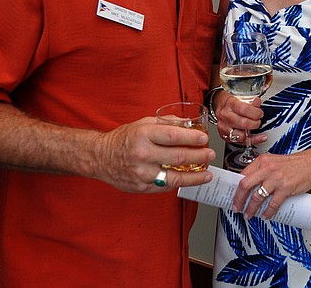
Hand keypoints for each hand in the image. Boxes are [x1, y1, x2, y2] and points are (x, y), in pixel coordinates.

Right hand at [93, 117, 214, 192]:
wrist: (100, 157)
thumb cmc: (124, 139)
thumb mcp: (144, 124)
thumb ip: (167, 123)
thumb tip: (190, 124)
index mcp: (144, 135)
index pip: (174, 136)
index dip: (192, 138)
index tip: (204, 139)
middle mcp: (143, 155)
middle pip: (178, 157)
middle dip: (199, 156)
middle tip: (210, 154)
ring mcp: (142, 173)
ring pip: (175, 177)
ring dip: (195, 176)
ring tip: (208, 174)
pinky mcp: (142, 187)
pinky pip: (166, 186)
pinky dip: (180, 183)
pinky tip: (191, 179)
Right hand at [214, 91, 268, 144]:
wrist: (219, 106)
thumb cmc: (230, 102)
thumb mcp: (239, 96)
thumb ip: (250, 100)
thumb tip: (257, 102)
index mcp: (230, 104)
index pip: (245, 109)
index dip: (255, 112)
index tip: (260, 113)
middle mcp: (226, 116)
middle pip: (244, 123)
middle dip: (255, 123)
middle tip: (258, 120)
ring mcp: (224, 128)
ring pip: (241, 135)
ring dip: (252, 133)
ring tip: (255, 127)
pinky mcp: (225, 136)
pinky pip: (240, 142)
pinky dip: (252, 140)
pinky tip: (259, 138)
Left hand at [231, 151, 310, 219]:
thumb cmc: (295, 164)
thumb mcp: (274, 161)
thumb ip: (263, 170)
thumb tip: (251, 184)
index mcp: (263, 161)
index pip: (243, 174)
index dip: (236, 187)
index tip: (234, 195)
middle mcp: (267, 169)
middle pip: (245, 185)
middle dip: (238, 199)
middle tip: (237, 207)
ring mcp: (276, 179)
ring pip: (257, 197)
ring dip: (250, 209)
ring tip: (249, 215)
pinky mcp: (285, 189)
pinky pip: (272, 204)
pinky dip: (267, 212)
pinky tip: (266, 216)